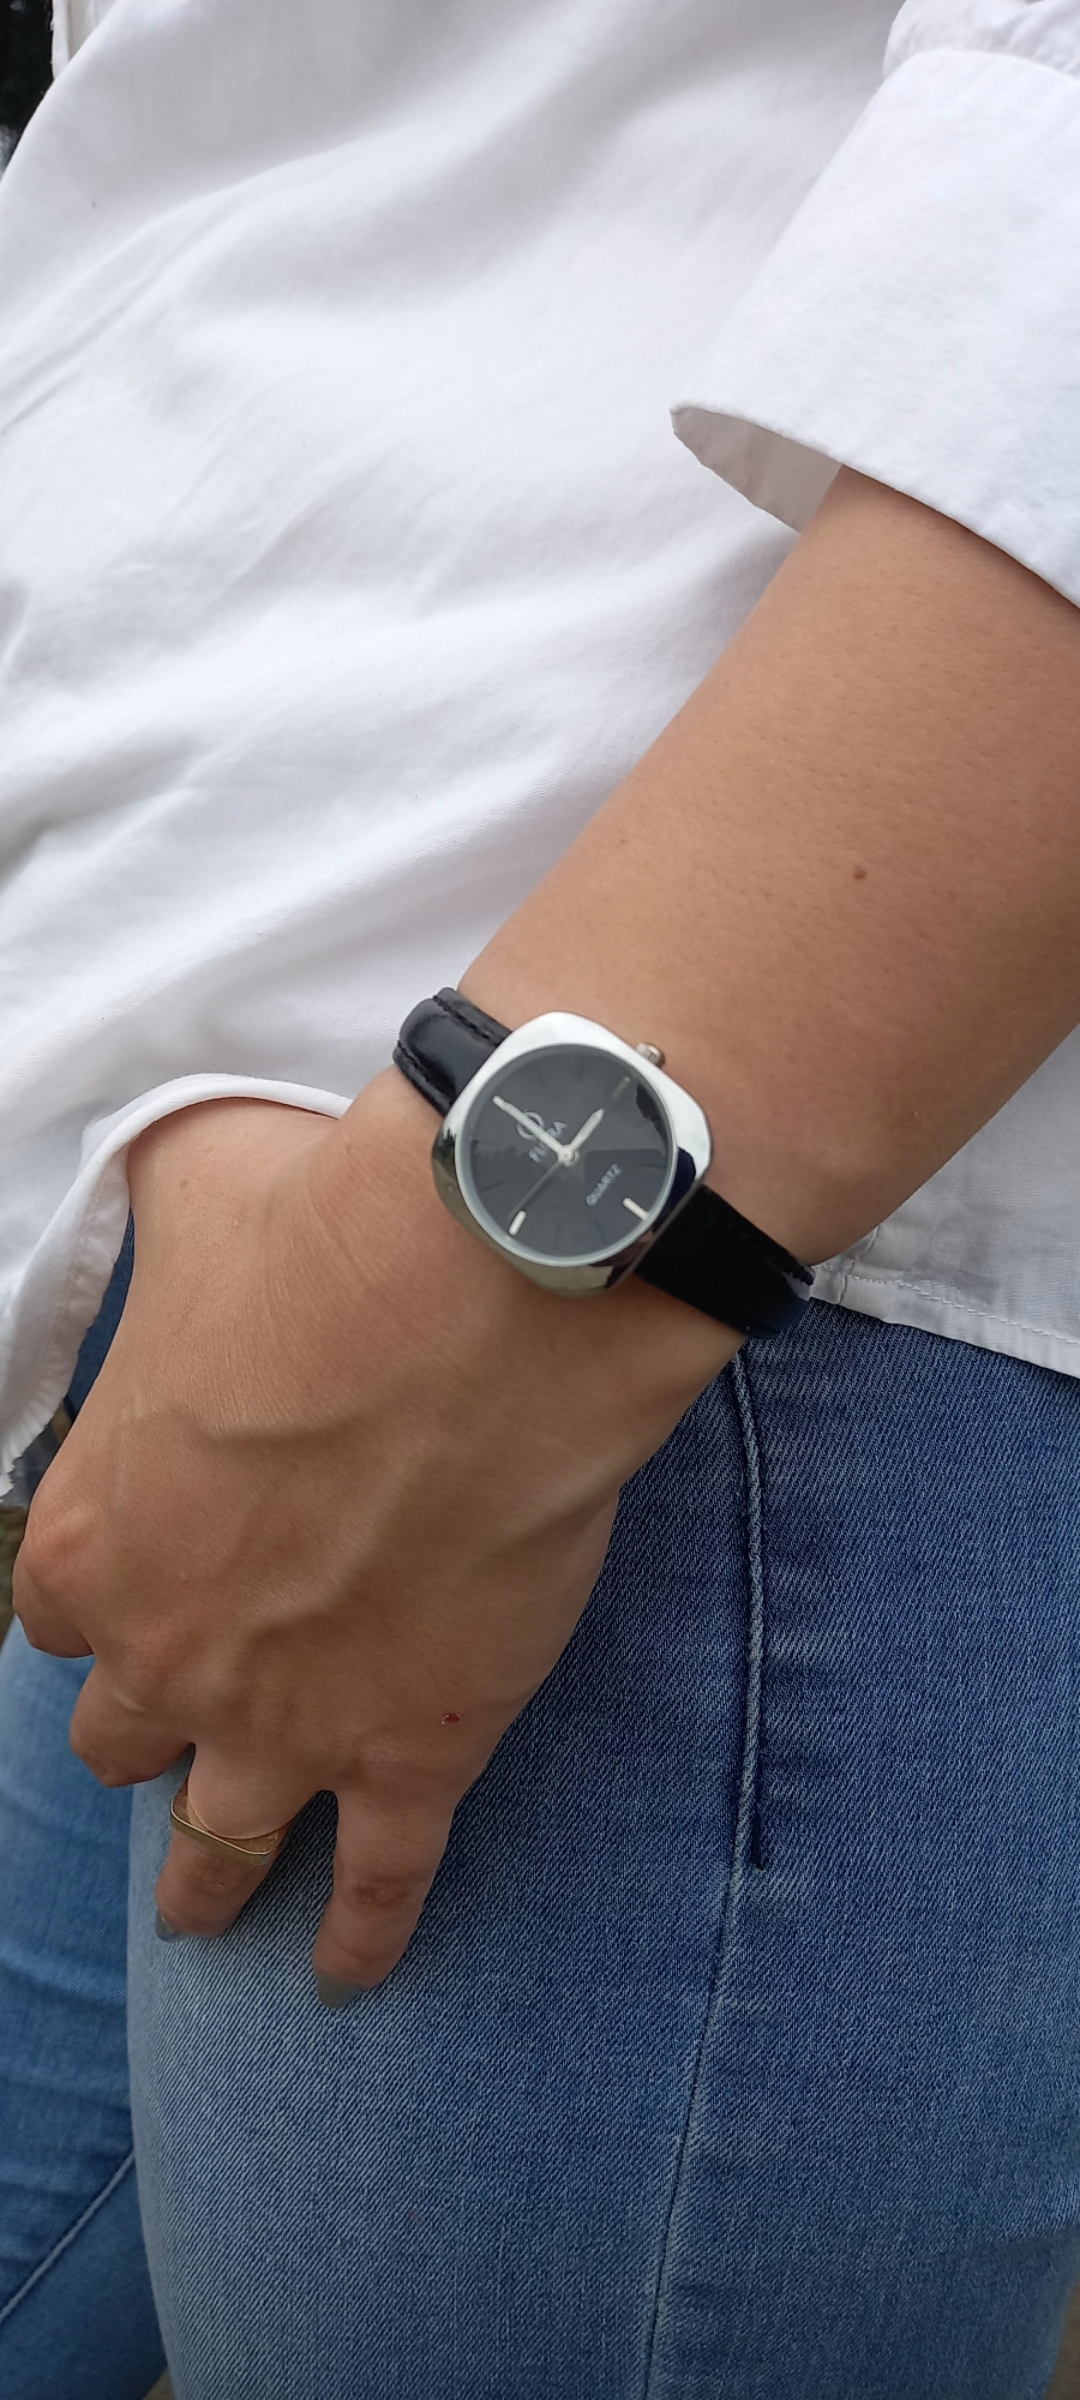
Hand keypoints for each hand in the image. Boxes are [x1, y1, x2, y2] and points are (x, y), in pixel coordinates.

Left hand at [13, 1079, 732, 1991]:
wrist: (477, 1304)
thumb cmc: (324, 1234)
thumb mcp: (190, 1188)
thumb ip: (158, 1216)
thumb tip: (175, 1172)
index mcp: (93, 1532)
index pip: (59, 1612)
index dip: (98, 1606)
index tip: (131, 1601)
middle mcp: (167, 1655)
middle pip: (124, 1734)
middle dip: (145, 1732)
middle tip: (182, 1726)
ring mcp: (287, 1723)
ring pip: (220, 1845)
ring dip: (208, 1885)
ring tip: (210, 1916)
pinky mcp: (415, 1756)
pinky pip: (379, 1883)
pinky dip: (362, 1937)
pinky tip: (351, 1976)